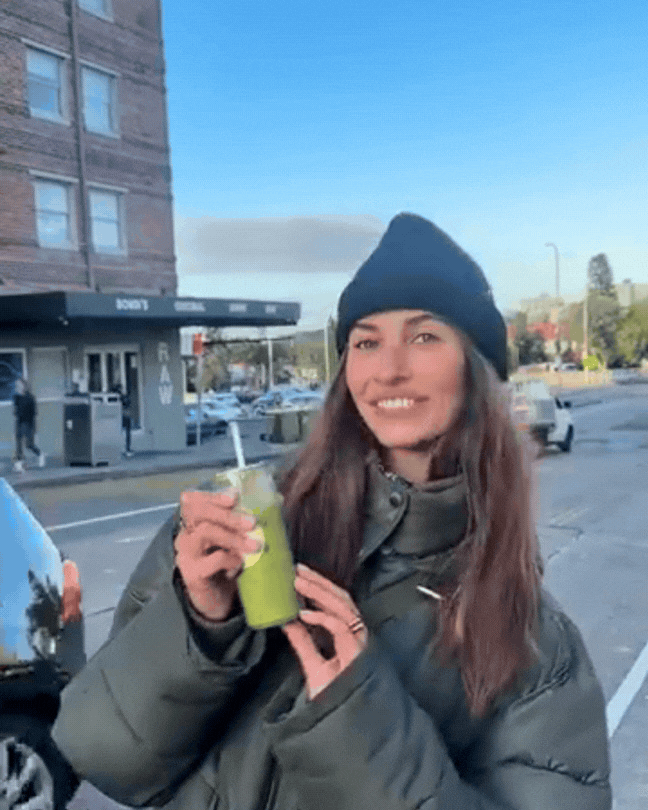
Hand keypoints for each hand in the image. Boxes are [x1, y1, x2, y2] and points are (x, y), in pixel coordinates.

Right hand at [174, 489, 261, 620]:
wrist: (216, 600)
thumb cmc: (227, 564)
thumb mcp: (235, 540)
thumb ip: (247, 521)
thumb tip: (277, 499)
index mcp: (194, 523)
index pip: (194, 501)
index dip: (212, 496)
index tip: (235, 496)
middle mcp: (186, 534)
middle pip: (198, 512)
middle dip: (227, 514)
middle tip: (252, 522)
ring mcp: (187, 554)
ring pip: (206, 532)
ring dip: (234, 536)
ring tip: (255, 545)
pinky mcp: (193, 574)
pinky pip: (213, 560)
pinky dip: (231, 558)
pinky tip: (241, 563)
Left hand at [282, 564, 367, 699]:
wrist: (347, 728)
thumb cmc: (336, 699)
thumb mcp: (314, 666)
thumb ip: (304, 643)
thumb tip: (288, 621)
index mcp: (350, 636)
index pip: (338, 603)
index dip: (321, 587)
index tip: (299, 575)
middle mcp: (358, 637)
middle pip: (341, 599)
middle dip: (320, 582)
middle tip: (297, 569)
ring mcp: (359, 645)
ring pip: (343, 607)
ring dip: (320, 592)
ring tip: (298, 582)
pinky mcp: (357, 655)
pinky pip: (341, 628)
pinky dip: (323, 618)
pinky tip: (304, 613)